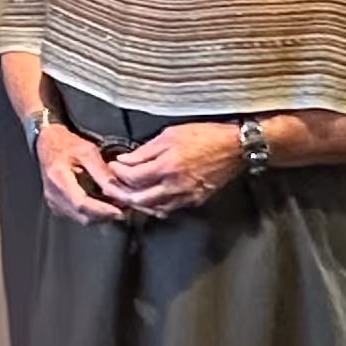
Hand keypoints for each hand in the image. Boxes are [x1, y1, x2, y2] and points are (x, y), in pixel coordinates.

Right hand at [34, 125, 127, 225]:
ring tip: (112, 206)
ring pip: (80, 219)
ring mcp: (53, 200)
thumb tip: (118, 191)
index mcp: (59, 177)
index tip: (118, 211)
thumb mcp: (88, 151)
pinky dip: (90, 213)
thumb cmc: (65, 144)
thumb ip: (103, 172)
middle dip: (104, 215)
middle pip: (82, 216)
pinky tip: (99, 205)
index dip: (102, 210)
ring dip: (98, 216)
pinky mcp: (56, 204)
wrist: (47, 142)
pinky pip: (76, 216)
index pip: (81, 203)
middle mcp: (53, 193)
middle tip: (121, 209)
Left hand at [103, 123, 244, 216]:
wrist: (234, 148)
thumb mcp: (170, 135)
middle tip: (111, 186)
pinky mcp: (195, 201)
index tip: (112, 167)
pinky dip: (155, 207)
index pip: (132, 178)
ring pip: (154, 209)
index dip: (117, 173)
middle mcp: (175, 186)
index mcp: (167, 167)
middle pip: (139, 199)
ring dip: (136, 203)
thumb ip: (145, 151)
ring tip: (126, 194)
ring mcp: (186, 196)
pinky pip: (169, 209)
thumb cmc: (205, 137)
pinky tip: (149, 199)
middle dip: (120, 194)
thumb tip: (125, 160)